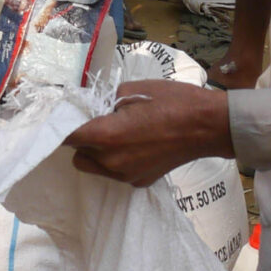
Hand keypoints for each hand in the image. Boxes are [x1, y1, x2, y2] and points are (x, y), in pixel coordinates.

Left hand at [63, 79, 231, 183]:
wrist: (208, 126)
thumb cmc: (173, 101)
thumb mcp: (132, 89)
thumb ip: (105, 100)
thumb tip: (92, 106)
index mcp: (107, 136)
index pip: (66, 136)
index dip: (63, 125)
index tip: (66, 116)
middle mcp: (111, 162)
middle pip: (77, 155)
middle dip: (82, 140)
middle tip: (98, 122)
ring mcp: (126, 176)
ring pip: (95, 167)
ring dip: (98, 152)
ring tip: (120, 133)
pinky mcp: (140, 182)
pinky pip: (116, 172)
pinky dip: (118, 160)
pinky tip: (137, 144)